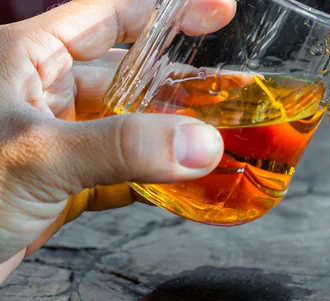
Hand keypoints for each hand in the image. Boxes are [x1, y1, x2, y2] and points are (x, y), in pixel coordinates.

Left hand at [0, 0, 236, 283]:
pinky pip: (117, 174)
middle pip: (128, 76)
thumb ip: (122, 147)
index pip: (108, 15)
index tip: (220, 13)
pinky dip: (149, 180)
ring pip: (126, 129)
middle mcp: (43, 95)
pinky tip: (181, 187)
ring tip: (218, 141)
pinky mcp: (58, 186)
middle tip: (232, 92)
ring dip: (168, 139)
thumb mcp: (37, 155)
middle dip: (180, 85)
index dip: (165, 11)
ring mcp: (54, 143)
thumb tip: (204, 145)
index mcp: (28, 59)